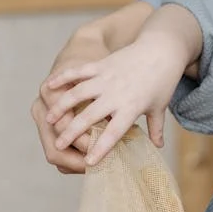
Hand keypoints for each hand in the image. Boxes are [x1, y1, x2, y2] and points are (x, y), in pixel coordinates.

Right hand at [33, 1, 154, 173]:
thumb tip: (158, 147)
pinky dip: (63, 78)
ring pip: (78, 94)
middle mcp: (117, 94)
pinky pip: (78, 72)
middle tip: (58, 145)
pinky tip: (49, 86)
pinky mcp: (101, 64)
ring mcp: (107, 78)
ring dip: (61, 107)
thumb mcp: (160, 106)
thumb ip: (156, 128)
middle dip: (72, 132)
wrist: (162, 49)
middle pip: (89, 116)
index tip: (89, 162)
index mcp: (132, 107)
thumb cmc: (163, 80)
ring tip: (49, 120)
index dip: (101, 148)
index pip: (114, 133)